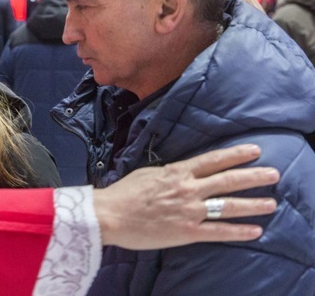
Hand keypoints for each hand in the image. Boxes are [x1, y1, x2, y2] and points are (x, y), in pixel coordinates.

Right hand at [93, 144, 278, 249]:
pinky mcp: (187, 232)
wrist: (110, 215)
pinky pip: (219, 232)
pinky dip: (239, 231)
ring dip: (253, 204)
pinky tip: (255, 230)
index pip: (213, 160)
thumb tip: (181, 172)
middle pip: (228, 180)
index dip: (236, 155)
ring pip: (229, 205)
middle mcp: (188, 189)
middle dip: (253, 177)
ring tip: (271, 203)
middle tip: (273, 174)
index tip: (255, 151)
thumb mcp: (148, 174)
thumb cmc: (124, 193)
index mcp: (177, 172)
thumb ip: (169, 173)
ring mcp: (189, 211)